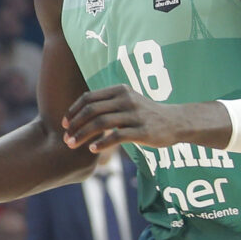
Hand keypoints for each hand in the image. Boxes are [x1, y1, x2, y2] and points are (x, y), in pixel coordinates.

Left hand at [62, 84, 191, 151]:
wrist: (176, 122)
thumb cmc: (145, 114)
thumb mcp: (127, 102)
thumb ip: (107, 104)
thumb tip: (79, 112)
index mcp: (120, 90)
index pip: (89, 98)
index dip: (73, 111)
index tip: (64, 124)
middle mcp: (127, 99)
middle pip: (92, 110)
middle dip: (75, 125)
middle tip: (66, 138)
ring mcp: (135, 114)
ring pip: (101, 123)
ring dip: (83, 135)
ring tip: (72, 145)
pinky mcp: (143, 130)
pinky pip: (117, 136)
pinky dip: (102, 143)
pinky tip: (92, 150)